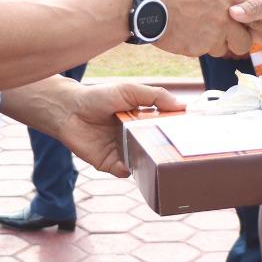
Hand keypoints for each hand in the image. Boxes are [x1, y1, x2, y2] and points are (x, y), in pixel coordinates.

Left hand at [57, 82, 184, 176]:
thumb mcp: (129, 90)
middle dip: (166, 152)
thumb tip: (182, 105)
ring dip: (149, 164)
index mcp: (142, 120)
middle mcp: (134, 137)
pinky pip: (124, 171)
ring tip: (159, 162)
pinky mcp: (109, 163)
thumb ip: (155, 96)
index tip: (192, 135)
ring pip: (142, 162)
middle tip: (180, 154)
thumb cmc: (98, 97)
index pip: (164, 128)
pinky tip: (131, 164)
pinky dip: (129, 170)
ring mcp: (123, 151)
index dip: (176, 132)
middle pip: (156, 149)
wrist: (68, 110)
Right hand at [141, 0, 251, 58]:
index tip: (239, 22)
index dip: (246, 20)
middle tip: (222, 35)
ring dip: (212, 44)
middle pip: (244, 42)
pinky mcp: (196, 50)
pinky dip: (194, 46)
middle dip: (235, 41)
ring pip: (221, 49)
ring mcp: (211, 37)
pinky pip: (201, 52)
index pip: (252, 14)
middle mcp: (224, 20)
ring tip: (194, 29)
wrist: (145, 3)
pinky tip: (182, 33)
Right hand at [227, 0, 261, 56]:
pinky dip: (250, 40)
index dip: (222, 5)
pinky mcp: (249, 31)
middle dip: (235, 22)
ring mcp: (244, 17)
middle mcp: (243, 0)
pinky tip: (261, 38)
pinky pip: (241, 37)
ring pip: (232, 26)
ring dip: (244, 32)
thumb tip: (233, 12)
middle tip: (256, 24)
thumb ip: (256, 8)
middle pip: (225, 12)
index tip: (228, 16)